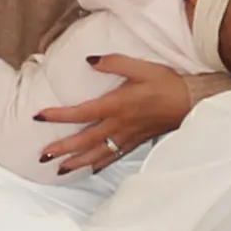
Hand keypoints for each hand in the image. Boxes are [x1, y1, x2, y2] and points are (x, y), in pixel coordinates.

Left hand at [37, 54, 197, 174]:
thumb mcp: (141, 67)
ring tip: (58, 170)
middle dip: (62, 149)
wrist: (191, 102)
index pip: (81, 113)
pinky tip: (89, 170)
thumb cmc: (166, 83)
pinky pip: (113, 157)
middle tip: (41, 155)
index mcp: (117, 105)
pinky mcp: (135, 143)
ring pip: (97, 154)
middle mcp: (118, 125)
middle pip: (84, 141)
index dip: (59, 116)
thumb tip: (89, 60)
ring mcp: (127, 137)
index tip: (39, 116)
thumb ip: (113, 62)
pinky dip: (99, 165)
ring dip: (76, 163)